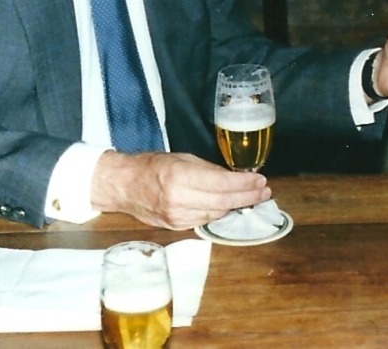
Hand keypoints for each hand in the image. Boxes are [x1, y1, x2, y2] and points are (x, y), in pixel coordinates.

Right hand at [90, 150, 268, 228]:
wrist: (123, 186)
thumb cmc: (152, 166)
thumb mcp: (183, 159)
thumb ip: (209, 170)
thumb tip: (235, 178)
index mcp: (181, 177)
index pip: (222, 185)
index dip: (245, 185)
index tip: (261, 181)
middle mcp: (179, 200)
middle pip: (224, 203)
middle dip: (248, 198)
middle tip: (265, 192)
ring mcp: (177, 217)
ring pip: (217, 214)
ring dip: (236, 206)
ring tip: (251, 197)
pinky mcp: (175, 227)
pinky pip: (204, 221)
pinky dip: (218, 212)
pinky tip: (228, 205)